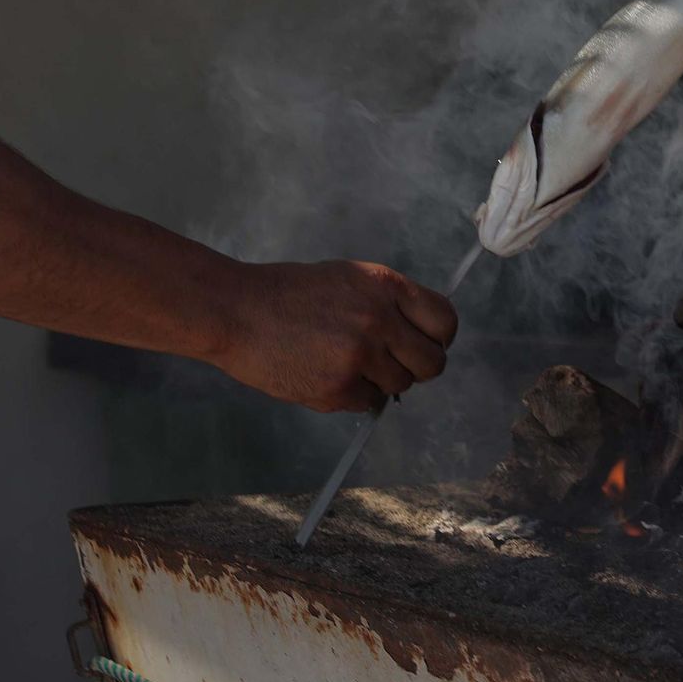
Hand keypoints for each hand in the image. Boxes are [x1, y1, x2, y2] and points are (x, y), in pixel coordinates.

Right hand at [210, 260, 458, 412]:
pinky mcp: (338, 388)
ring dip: (380, 381)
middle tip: (393, 364)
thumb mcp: (350, 279)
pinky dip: (352, 396)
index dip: (439, 338)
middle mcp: (380, 320)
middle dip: (416, 368)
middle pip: (432, 363)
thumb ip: (388, 303)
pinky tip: (326, 375)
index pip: (445, 321)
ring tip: (346, 363)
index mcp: (387, 286)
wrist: (237, 311)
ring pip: (399, 386)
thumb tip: (419, 335)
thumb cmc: (291, 293)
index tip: (427, 344)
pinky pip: (367, 402)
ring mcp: (360, 356)